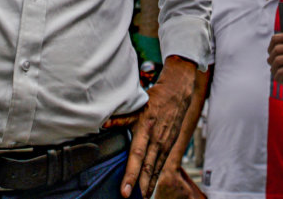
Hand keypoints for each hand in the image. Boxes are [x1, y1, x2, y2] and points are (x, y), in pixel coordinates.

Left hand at [123, 57, 197, 197]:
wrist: (178, 94)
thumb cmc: (155, 99)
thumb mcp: (137, 105)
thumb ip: (121, 117)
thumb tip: (103, 123)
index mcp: (146, 129)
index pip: (136, 156)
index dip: (130, 175)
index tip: (124, 190)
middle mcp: (156, 140)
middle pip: (147, 168)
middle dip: (139, 187)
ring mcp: (165, 144)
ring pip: (155, 169)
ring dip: (148, 186)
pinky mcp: (169, 146)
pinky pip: (161, 165)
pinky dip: (155, 178)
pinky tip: (150, 188)